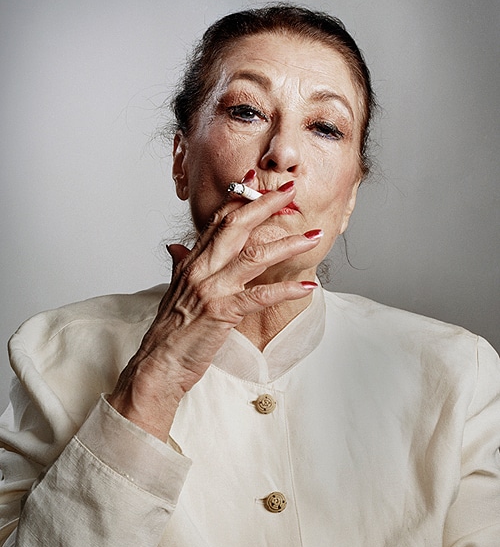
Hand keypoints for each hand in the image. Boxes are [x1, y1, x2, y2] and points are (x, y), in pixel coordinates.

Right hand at [108, 180, 321, 440]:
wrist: (158, 364)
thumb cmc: (170, 331)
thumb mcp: (175, 291)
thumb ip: (180, 265)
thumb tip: (176, 246)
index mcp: (191, 262)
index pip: (218, 221)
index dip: (240, 198)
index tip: (258, 181)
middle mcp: (200, 269)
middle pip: (236, 226)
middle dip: (266, 206)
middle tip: (291, 192)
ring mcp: (211, 289)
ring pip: (253, 256)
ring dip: (288, 244)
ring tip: (313, 237)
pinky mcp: (222, 312)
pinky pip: (260, 295)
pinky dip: (287, 289)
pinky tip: (308, 285)